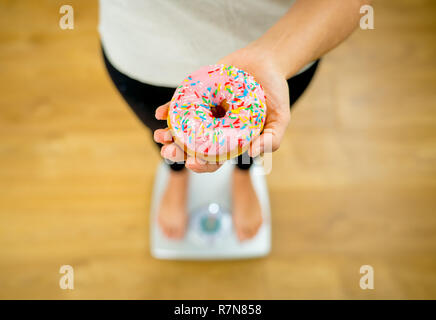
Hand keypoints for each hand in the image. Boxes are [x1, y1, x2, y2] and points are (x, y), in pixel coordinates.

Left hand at [154, 44, 290, 171]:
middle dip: (178, 152)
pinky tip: (161, 113)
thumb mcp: (280, 118)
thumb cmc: (274, 93)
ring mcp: (205, 112)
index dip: (202, 164)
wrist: (266, 62)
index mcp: (231, 141)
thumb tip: (252, 154)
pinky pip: (181, 104)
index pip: (214, 159)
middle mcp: (215, 129)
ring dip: (169, 134)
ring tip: (160, 135)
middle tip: (168, 152)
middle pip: (193, 147)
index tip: (192, 162)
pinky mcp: (198, 95)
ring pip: (183, 128)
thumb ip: (271, 139)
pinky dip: (169, 109)